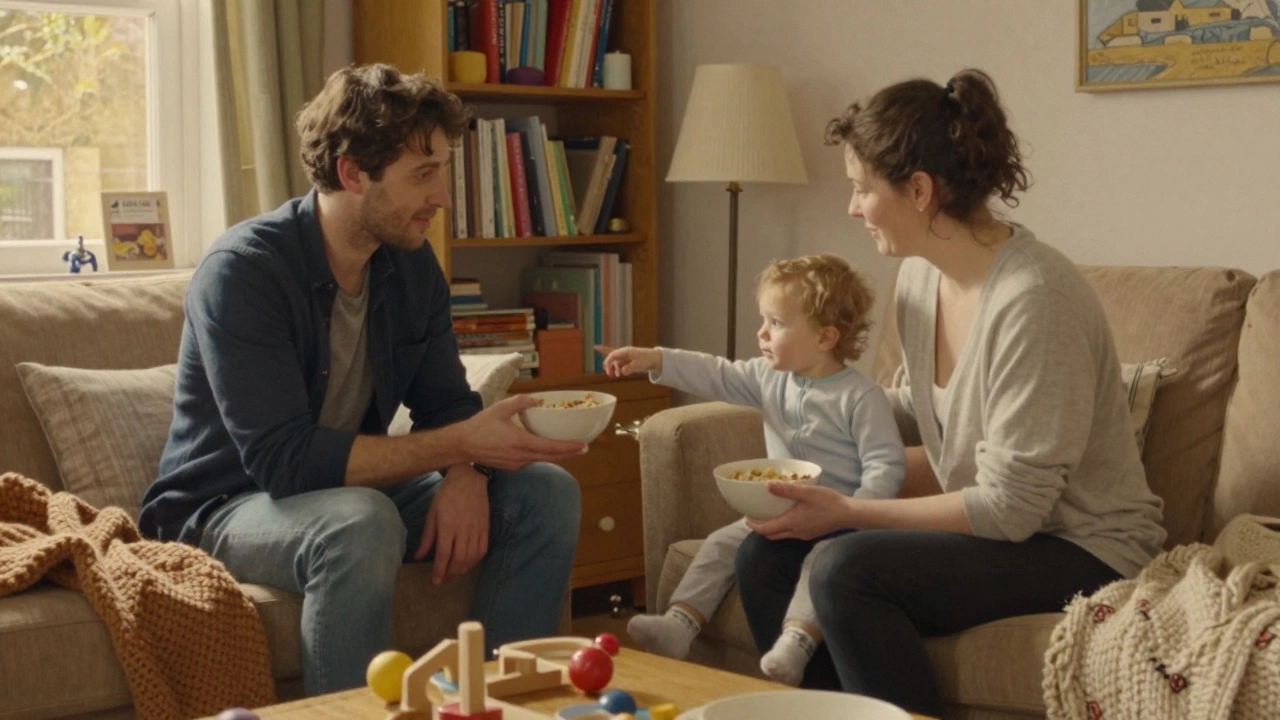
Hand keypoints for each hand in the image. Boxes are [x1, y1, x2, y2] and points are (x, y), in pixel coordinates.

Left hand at [415, 463, 489, 583]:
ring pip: (471, 557)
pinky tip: (467, 564)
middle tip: (443, 580)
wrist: (469, 478)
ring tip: (453, 574)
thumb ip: (427, 537)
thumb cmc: (447, 494)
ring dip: (462, 570)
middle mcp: (463, 529)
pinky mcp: (485, 528)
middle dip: (450, 574)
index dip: (439, 571)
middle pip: (458, 559)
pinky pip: (482, 550)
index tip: (434, 581)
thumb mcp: (432, 513)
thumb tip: (418, 557)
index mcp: (447, 524)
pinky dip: (475, 561)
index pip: (444, 554)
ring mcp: (477, 529)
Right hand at [458, 395, 587, 469]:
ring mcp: (516, 464)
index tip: (583, 445)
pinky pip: (532, 461)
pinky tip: (548, 449)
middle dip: (570, 453)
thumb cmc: (480, 426)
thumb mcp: (500, 408)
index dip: (569, 447)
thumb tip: (538, 400)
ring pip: (543, 460)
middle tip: (584, 448)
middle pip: (552, 457)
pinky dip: (544, 456)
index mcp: (520, 442)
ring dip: (558, 455)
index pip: (551, 448)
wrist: (462, 446)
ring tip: (571, 448)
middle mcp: (521, 456)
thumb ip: (521, 402)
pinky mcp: (512, 466)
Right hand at [596, 345, 661, 376]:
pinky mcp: (629, 362)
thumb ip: (628, 368)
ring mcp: (626, 358)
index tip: (606, 368)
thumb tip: (622, 372)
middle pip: (613, 358)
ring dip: (615, 369)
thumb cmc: (646, 359)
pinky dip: (619, 370)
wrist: (656, 360)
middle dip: (609, 365)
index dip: (608, 360)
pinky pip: (621, 366)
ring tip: (617, 375)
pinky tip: (620, 374)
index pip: (613, 355)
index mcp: (626, 351)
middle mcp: (624, 353)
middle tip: (609, 373)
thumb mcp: (637, 365)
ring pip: (616, 363)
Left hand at [745, 483, 856, 540]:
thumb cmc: (829, 502)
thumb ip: (787, 490)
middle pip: (772, 535)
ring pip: (781, 535)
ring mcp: (803, 535)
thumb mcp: (807, 493)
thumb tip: (768, 486)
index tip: (746, 517)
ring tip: (767, 515)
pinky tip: (786, 516)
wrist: (848, 514)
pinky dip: (782, 527)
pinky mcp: (810, 534)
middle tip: (754, 517)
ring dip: (772, 528)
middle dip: (760, 528)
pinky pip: (791, 533)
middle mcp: (795, 532)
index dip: (754, 525)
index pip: (766, 529)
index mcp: (792, 523)